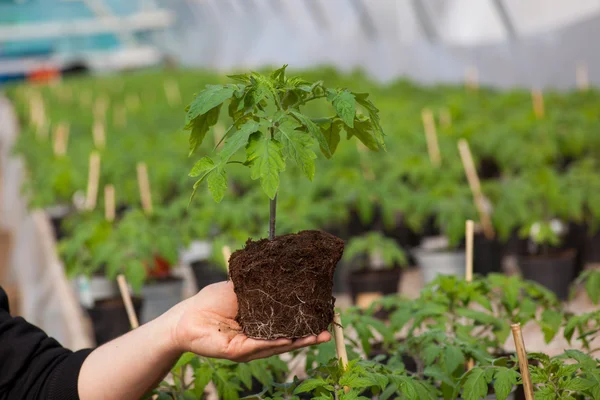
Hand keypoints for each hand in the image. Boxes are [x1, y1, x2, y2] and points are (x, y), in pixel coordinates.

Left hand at [168, 281, 330, 361]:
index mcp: (261, 323)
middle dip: (309, 335)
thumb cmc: (210, 301)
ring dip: (299, 341)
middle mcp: (259, 337)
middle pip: (288, 337)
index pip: (287, 323)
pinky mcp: (238, 352)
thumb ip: (259, 286)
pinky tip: (291, 339)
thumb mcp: (240, 288)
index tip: (324, 315)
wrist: (185, 316)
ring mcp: (250, 347)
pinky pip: (259, 347)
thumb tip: (281, 270)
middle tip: (329, 330)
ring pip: (278, 344)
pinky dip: (275, 343)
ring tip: (318, 336)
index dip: (305, 320)